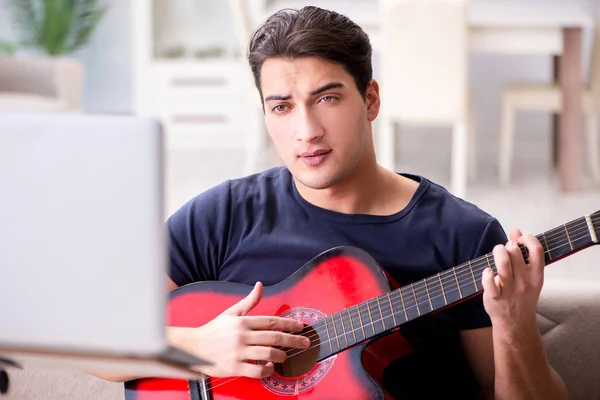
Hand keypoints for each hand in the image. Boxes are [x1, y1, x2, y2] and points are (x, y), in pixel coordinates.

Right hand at [189, 282, 309, 377]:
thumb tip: (260, 285)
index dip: (289, 324)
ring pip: (268, 354)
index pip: (272, 321)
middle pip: (274, 338)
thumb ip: (249, 301)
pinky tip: (270, 368)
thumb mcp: (231, 313)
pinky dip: (267, 370)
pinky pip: (256, 371)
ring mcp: (238, 352)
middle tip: (305, 342)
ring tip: (284, 356)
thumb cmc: (214, 330)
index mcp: (243, 322)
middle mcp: (242, 336)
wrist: (193, 348)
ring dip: (281, 356)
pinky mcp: (234, 367)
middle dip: (293, 340)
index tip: (301, 327)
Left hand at [482, 229, 544, 331]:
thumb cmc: (521, 295)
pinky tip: (487, 271)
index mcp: (536, 276)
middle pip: (515, 252)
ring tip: (496, 254)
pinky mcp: (495, 297)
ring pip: (503, 263)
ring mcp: (510, 290)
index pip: (537, 250)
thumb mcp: (528, 276)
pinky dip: (487, 274)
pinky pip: (490, 283)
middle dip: (508, 245)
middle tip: (505, 250)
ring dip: (497, 252)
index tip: (520, 239)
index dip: (527, 239)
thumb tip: (516, 231)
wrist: (515, 324)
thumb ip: (523, 252)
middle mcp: (524, 282)